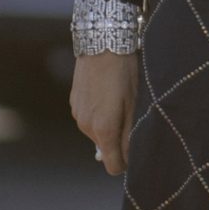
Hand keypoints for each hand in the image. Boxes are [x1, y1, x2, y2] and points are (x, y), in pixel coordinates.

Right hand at [71, 51, 137, 175]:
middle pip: (105, 148)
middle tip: (131, 114)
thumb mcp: (134, 103)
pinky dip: (98, 113)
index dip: (125, 162)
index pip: (112, 165)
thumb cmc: (124, 72)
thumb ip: (130, 134)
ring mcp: (77, 114)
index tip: (135, 150)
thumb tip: (129, 156)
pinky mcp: (73, 103)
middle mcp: (86, 126)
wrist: (101, 43)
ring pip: (97, 132)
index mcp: (103, 129)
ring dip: (108, 125)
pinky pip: (89, 118)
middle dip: (118, 140)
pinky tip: (106, 93)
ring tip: (119, 100)